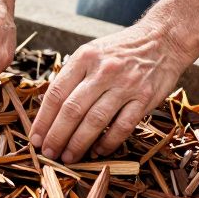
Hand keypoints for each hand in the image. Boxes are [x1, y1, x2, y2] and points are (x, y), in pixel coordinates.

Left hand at [30, 20, 193, 162]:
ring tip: (69, 158)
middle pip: (72, 110)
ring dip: (78, 143)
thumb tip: (50, 110)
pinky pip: (122, 126)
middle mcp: (103, 70)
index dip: (43, 120)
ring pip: (95, 121)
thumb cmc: (121, 50)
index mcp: (85, 58)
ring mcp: (125, 85)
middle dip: (57, 136)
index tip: (36, 138)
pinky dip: (108, 142)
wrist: (163, 39)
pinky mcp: (145, 98)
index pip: (57, 93)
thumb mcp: (92, 52)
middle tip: (49, 153)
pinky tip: (98, 151)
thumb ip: (73, 76)